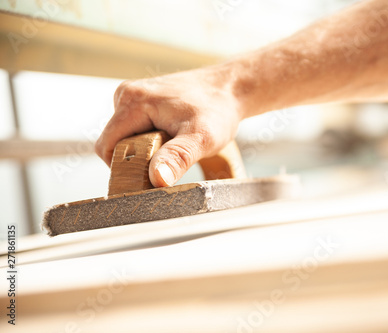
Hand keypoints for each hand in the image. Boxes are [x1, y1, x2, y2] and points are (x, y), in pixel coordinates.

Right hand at [95, 66, 244, 186]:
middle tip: (170, 160)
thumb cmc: (218, 110)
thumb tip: (156, 178)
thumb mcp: (201, 139)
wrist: (231, 89)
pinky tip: (173, 136)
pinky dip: (150, 140)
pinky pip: (135, 129)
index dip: (123, 168)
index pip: (106, 147)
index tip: (149, 177)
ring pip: (125, 138)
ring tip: (175, 145)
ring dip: (145, 150)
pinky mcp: (143, 101)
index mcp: (132, 101)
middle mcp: (127, 94)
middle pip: (115, 143)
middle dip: (137, 159)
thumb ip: (177, 158)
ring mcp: (134, 96)